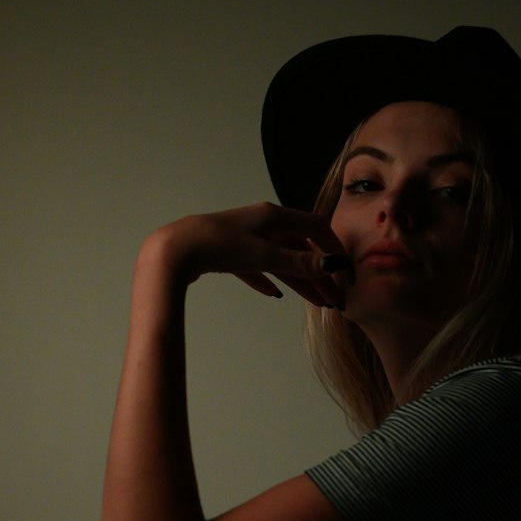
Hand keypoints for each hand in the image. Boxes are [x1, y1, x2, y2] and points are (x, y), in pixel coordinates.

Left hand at [142, 203, 352, 307]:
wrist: (175, 250)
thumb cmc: (221, 245)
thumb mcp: (266, 255)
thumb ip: (301, 263)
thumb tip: (335, 264)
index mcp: (274, 216)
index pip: (316, 227)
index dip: (333, 248)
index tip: (344, 272)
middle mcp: (263, 223)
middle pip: (300, 248)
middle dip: (318, 274)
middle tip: (332, 299)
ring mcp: (245, 238)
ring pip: (280, 260)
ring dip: (298, 281)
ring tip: (314, 303)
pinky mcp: (229, 253)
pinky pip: (257, 267)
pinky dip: (268, 280)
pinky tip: (274, 294)